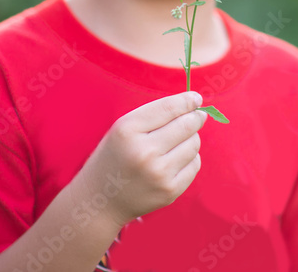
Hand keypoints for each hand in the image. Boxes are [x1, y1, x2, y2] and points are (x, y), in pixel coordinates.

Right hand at [79, 90, 207, 227]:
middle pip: (187, 125)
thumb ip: (154, 114)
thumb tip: (193, 103)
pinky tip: (175, 160)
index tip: (196, 98)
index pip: (168, 108)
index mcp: (127, 130)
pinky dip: (190, 158)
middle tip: (197, 117)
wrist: (101, 201)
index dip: (187, 100)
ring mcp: (158, 174)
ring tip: (177, 142)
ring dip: (191, 138)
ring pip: (194, 144)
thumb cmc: (115, 157)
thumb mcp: (123, 128)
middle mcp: (144, 152)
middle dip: (195, 118)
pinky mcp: (169, 191)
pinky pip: (194, 164)